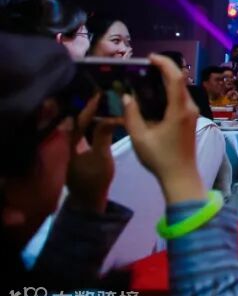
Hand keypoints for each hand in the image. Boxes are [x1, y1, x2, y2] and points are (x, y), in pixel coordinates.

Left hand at [66, 94, 122, 213]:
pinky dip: (95, 125)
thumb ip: (103, 135)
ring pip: (83, 127)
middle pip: (79, 121)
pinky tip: (105, 120)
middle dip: (91, 108)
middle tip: (106, 95)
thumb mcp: (101, 156)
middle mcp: (68, 143)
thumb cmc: (94, 179)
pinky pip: (86, 133)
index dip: (90, 106)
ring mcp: (73, 148)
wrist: (89, 201)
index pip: (79, 120)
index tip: (100, 94)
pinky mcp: (80, 152)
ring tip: (108, 104)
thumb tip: (110, 116)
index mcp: (69, 143)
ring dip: (94, 115)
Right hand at [123, 54, 204, 204]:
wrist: (181, 177)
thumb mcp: (140, 137)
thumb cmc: (160, 158)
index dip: (164, 64)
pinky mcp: (189, 119)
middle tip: (142, 67)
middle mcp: (189, 108)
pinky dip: (168, 91)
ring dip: (165, 80)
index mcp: (179, 109)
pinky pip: (180, 98)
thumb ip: (132, 115)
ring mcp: (191, 113)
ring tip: (144, 78)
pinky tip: (153, 95)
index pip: (176, 78)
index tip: (150, 58)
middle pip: (179, 80)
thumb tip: (127, 96)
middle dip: (162, 69)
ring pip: (180, 89)